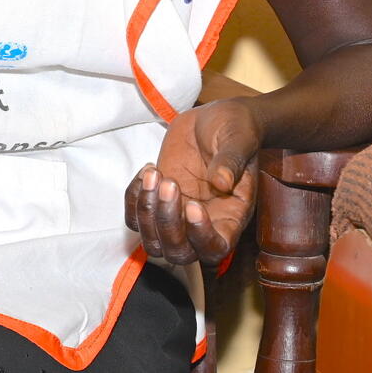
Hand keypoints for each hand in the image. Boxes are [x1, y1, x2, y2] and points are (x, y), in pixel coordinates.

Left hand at [124, 97, 262, 265]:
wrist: (215, 119)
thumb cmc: (235, 130)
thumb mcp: (238, 140)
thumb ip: (232, 161)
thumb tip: (222, 182)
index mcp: (231, 216)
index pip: (215, 248)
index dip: (200, 236)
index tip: (193, 204)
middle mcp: (203, 223)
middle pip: (179, 253)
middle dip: (167, 224)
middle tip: (169, 182)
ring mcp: (177, 215)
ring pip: (152, 241)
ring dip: (146, 211)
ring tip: (154, 172)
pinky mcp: (157, 201)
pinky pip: (135, 218)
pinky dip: (133, 198)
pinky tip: (147, 170)